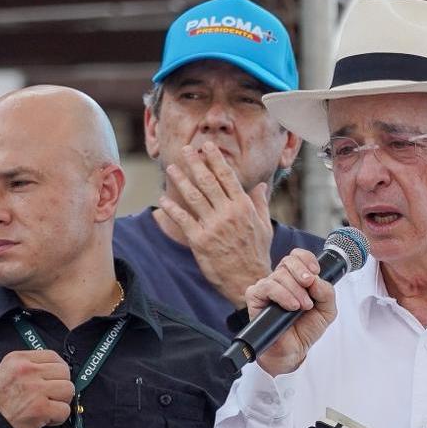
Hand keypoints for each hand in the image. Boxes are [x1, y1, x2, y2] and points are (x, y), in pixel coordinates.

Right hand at [0, 350, 74, 427]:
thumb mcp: (4, 372)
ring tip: (46, 407)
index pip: (53, 356)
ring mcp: (35, 389)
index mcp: (18, 359)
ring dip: (61, 402)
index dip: (58, 370)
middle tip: (49, 397)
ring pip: (69, 389)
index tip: (53, 380)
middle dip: (60, 386)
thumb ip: (27, 366)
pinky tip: (44, 419)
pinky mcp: (41, 408)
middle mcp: (27, 370)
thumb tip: (54, 368)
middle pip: (64, 372)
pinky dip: (58, 418)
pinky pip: (65, 409)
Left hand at [158, 141, 273, 306]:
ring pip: (193, 197)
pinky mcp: (200, 240)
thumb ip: (260, 203)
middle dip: (195, 163)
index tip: (207, 147)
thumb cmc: (257, 253)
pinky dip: (171, 209)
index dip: (215, 160)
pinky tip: (163, 200)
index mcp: (243, 207)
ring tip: (172, 168)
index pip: (227, 177)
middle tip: (185, 150)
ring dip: (181, 180)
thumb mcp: (264, 226)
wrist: (249, 280)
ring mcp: (213, 226)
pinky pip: (183, 220)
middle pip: (208, 182)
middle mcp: (228, 213)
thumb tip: (260, 185)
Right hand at [245, 248, 336, 375]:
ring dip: (295, 290)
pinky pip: (267, 287)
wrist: (293, 350)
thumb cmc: (306, 329)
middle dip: (302, 272)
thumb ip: (327, 293)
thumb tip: (316, 280)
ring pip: (279, 275)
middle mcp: (280, 280)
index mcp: (296, 278)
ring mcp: (267, 288)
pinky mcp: (255, 297)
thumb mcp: (327, 310)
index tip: (315, 272)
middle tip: (310, 286)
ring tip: (302, 306)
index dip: (306, 259)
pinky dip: (282, 295)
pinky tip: (291, 306)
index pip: (297, 256)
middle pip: (288, 261)